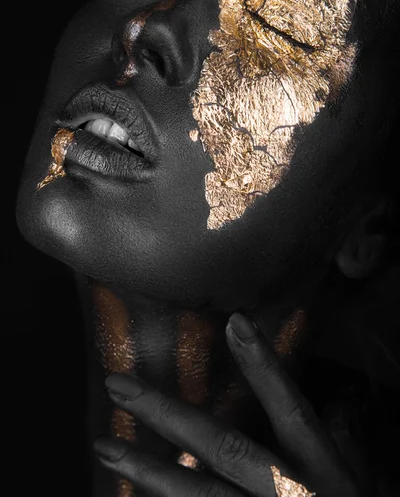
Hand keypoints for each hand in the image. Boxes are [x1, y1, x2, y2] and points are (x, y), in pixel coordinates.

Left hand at [94, 313, 368, 495]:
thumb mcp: (362, 482)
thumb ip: (345, 441)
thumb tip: (343, 400)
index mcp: (323, 470)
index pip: (291, 409)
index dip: (264, 367)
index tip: (235, 322)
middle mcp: (287, 493)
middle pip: (225, 447)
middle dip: (168, 414)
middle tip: (119, 384)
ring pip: (200, 495)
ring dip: (148, 471)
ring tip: (106, 448)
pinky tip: (131, 493)